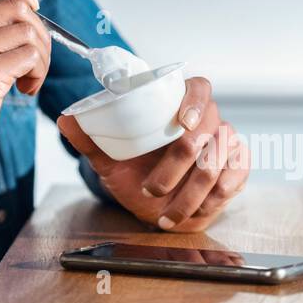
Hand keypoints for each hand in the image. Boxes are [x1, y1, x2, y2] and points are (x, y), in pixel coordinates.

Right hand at [0, 0, 50, 194]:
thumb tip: (21, 5)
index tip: (26, 9)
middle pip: (16, 6)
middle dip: (39, 32)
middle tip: (32, 60)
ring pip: (28, 32)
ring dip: (41, 57)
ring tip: (28, 78)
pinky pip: (29, 59)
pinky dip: (36, 74)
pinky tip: (24, 90)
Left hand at [56, 76, 248, 231]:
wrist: (154, 204)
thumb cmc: (135, 172)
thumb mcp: (110, 157)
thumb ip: (90, 138)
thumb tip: (65, 119)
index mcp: (178, 105)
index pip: (199, 88)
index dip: (195, 102)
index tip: (183, 123)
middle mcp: (208, 120)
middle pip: (208, 130)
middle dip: (178, 166)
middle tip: (152, 189)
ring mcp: (226, 143)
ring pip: (219, 161)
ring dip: (191, 194)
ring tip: (167, 214)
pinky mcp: (238, 167)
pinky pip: (236, 178)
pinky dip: (214, 199)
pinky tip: (197, 211)